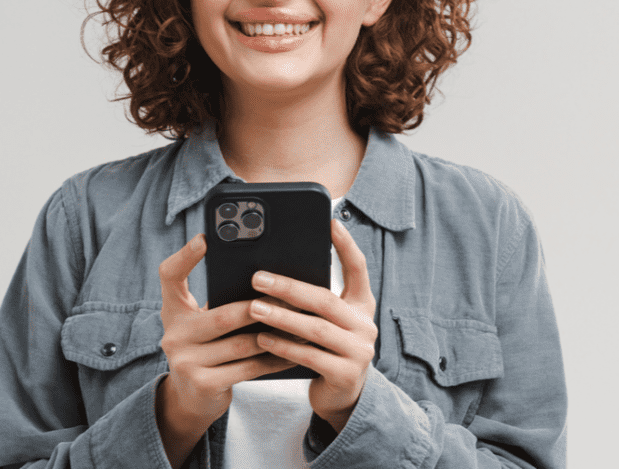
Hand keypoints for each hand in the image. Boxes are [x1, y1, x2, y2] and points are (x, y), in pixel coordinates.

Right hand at [156, 233, 294, 467]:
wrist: (192, 399)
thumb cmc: (208, 349)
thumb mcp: (203, 324)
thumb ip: (221, 303)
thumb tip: (267, 280)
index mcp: (173, 311)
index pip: (169, 276)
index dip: (185, 256)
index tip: (205, 238)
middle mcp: (173, 335)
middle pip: (222, 315)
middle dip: (260, 307)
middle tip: (290, 298)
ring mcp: (185, 362)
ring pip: (241, 344)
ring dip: (275, 334)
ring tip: (300, 323)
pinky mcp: (203, 384)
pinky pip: (248, 368)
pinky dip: (274, 360)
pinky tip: (294, 351)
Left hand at [248, 219, 377, 432]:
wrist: (342, 396)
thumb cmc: (327, 349)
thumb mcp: (329, 321)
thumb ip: (314, 301)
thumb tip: (273, 275)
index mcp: (362, 305)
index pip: (359, 268)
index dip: (346, 245)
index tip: (330, 222)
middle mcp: (365, 325)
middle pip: (325, 300)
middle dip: (289, 287)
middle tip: (258, 278)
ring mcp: (359, 351)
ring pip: (316, 329)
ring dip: (281, 317)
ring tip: (253, 308)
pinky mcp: (346, 375)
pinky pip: (310, 357)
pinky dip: (284, 347)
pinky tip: (262, 339)